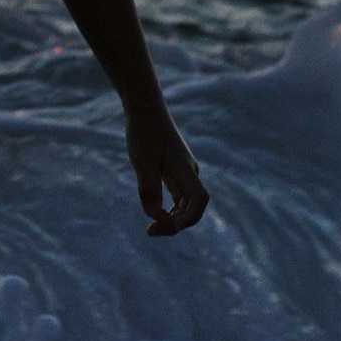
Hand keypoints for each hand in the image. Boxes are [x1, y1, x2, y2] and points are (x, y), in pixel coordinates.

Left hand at [127, 106, 208, 236]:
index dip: (185, 220)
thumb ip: (149, 189)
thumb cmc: (143, 133)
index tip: (158, 224)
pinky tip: (154, 212)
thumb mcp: (142, 162)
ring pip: (186, 204)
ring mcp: (184, 172)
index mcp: (185, 169)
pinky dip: (169, 208)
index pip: (198, 202)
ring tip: (151, 227)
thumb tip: (154, 216)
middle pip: (194, 207)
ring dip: (173, 218)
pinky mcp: (175, 170)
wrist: (145, 108)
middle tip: (150, 232)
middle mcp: (189, 172)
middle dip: (177, 224)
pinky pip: (178, 196)